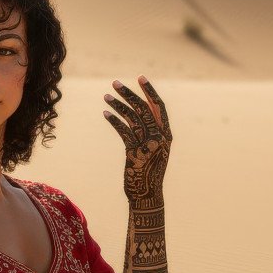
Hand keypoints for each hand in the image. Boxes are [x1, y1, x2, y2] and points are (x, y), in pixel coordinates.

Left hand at [103, 76, 172, 204]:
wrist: (147, 195)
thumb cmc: (148, 172)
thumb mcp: (154, 150)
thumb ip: (151, 133)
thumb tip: (140, 115)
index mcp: (166, 135)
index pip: (159, 107)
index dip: (150, 91)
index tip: (140, 78)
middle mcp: (160, 137)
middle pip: (144, 109)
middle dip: (129, 94)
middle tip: (115, 83)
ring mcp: (149, 145)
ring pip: (132, 118)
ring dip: (118, 105)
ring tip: (106, 96)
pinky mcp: (136, 153)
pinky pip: (124, 131)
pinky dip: (114, 121)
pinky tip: (105, 113)